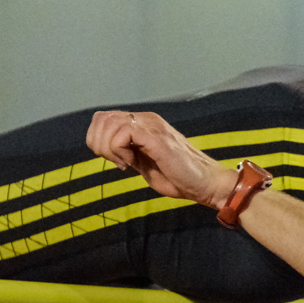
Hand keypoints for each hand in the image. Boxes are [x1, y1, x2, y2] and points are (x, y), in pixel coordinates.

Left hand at [85, 110, 235, 207]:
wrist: (205, 184)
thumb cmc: (178, 177)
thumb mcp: (143, 161)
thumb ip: (126, 151)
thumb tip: (104, 148)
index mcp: (142, 123)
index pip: (103, 118)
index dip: (98, 140)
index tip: (116, 161)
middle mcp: (146, 119)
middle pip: (102, 119)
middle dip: (99, 144)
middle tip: (117, 162)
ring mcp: (152, 126)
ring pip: (109, 124)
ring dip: (109, 148)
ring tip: (126, 163)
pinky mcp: (156, 137)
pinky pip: (122, 135)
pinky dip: (119, 151)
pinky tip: (131, 163)